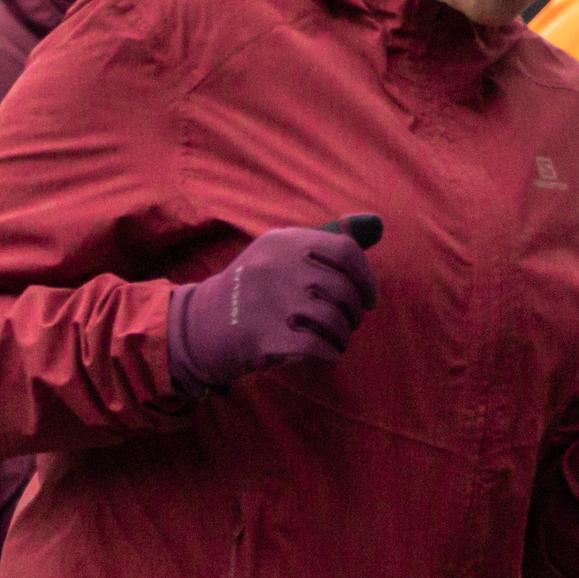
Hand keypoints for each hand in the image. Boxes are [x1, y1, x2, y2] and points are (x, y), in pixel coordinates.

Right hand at [166, 215, 383, 395]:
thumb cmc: (254, 287)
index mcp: (284, 241)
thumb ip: (327, 241)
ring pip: (333, 320)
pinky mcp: (264, 336)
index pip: (345, 250)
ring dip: (343, 335)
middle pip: (342, 290)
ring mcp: (269, 301)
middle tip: (349, 323)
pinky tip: (327, 353)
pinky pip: (318, 346)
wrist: (201, 323)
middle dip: (354, 313)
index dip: (366, 278)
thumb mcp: (281, 252)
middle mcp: (277, 266)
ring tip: (339, 340)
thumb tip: (377, 224)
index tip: (370, 299)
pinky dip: (330, 352)